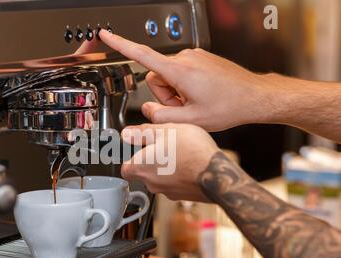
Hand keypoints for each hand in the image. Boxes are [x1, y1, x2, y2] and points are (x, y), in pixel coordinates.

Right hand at [99, 30, 277, 131]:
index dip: (120, 45)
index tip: (106, 35)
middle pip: (156, 75)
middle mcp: (185, 58)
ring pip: (168, 74)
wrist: (253, 96)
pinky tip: (201, 95)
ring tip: (195, 101)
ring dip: (175, 91)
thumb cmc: (229, 106)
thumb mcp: (190, 121)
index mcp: (179, 71)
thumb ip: (161, 117)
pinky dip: (185, 85)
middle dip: (164, 94)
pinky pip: (181, 71)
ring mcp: (194, 56)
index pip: (141, 54)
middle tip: (184, 106)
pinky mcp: (200, 58)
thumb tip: (148, 110)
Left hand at [120, 123, 219, 201]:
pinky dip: (180, 174)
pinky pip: (176, 183)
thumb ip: (142, 133)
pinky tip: (191, 162)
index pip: (125, 169)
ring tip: (180, 152)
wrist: (216, 173)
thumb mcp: (164, 131)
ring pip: (161, 178)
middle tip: (164, 146)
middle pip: (143, 172)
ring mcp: (167, 192)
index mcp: (141, 167)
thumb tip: (127, 133)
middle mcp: (151, 183)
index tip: (137, 149)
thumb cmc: (190, 152)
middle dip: (151, 160)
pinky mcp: (183, 195)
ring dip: (167, 167)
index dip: (130, 158)